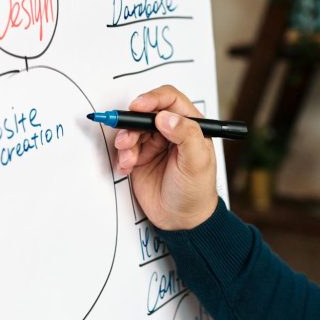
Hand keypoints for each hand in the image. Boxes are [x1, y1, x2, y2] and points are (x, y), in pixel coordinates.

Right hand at [114, 85, 217, 230]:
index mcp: (190, 125)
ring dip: (126, 141)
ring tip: (129, 158)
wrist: (181, 221)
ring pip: (132, 130)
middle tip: (127, 138)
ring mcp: (154, 144)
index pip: (169, 99)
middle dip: (132, 124)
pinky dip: (122, 155)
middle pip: (145, 113)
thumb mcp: (197, 163)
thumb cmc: (196, 192)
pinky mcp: (140, 157)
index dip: (152, 99)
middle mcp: (170, 131)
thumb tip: (165, 117)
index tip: (138, 107)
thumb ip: (186, 135)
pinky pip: (125, 148)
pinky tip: (127, 167)